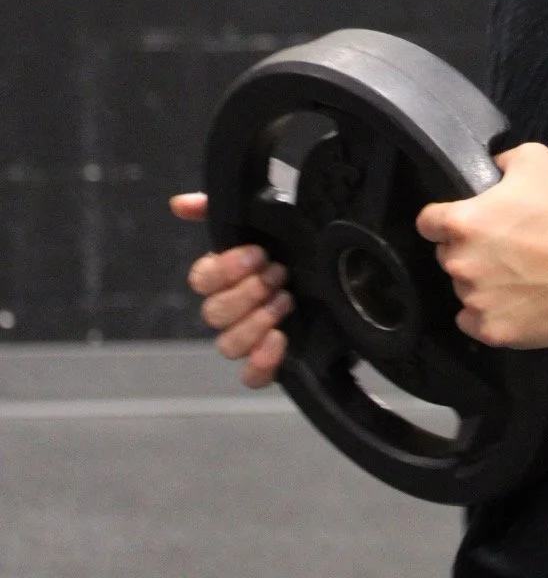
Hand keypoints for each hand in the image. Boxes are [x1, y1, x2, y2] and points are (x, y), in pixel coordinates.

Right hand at [170, 192, 291, 388]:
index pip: (201, 280)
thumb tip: (179, 203)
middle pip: (214, 314)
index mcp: (223, 276)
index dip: (226, 269)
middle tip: (279, 274)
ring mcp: (248, 337)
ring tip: (286, 301)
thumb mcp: (263, 215)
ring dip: (255, 323)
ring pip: (228, 345)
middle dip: (248, 293)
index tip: (258, 254)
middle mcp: (231, 309)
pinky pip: (251, 377)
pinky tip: (280, 340)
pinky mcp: (269, 360)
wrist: (335, 269)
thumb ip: (219, 207)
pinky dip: (261, 363)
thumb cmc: (292, 241)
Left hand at [416, 144, 547, 348]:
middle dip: (469, 250)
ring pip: (463, 289)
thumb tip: (490, 168)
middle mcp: (460, 264)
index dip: (443, 219)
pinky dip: (488, 313)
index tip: (461, 222)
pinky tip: (514, 300)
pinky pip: (474, 321)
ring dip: (481, 282)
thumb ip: (501, 161)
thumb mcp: (535, 160)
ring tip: (517, 274)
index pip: (427, 222)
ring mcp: (475, 301)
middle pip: (447, 256)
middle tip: (504, 246)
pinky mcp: (492, 331)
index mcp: (463, 222)